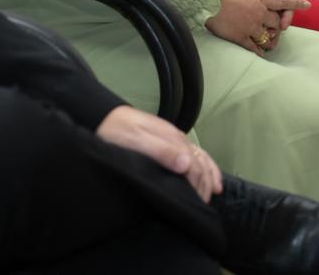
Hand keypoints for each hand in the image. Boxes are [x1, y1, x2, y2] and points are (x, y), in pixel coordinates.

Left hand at [96, 105, 221, 201]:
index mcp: (172, 139)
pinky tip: (205, 171)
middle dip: (206, 182)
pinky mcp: (168, 139)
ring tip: (215, 190)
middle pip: (200, 161)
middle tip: (204, 202)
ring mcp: (174, 137)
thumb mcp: (136, 141)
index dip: (198, 184)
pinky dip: (204, 163)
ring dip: (209, 173)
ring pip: (200, 156)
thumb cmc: (116, 131)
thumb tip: (187, 165)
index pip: (194, 165)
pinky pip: (193, 152)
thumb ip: (161, 152)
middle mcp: (177, 137)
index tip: (197, 201)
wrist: (103, 116)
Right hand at [205, 0, 309, 55]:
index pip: (283, 1)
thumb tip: (255, 3)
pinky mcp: (241, 37)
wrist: (207, 1)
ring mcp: (251, 26)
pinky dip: (259, 52)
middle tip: (273, 30)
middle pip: (277, 23)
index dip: (296, 3)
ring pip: (267, 38)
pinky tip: (260, 54)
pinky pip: (255, 48)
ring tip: (268, 44)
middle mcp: (259, 13)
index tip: (308, 5)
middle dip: (276, 27)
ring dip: (269, 41)